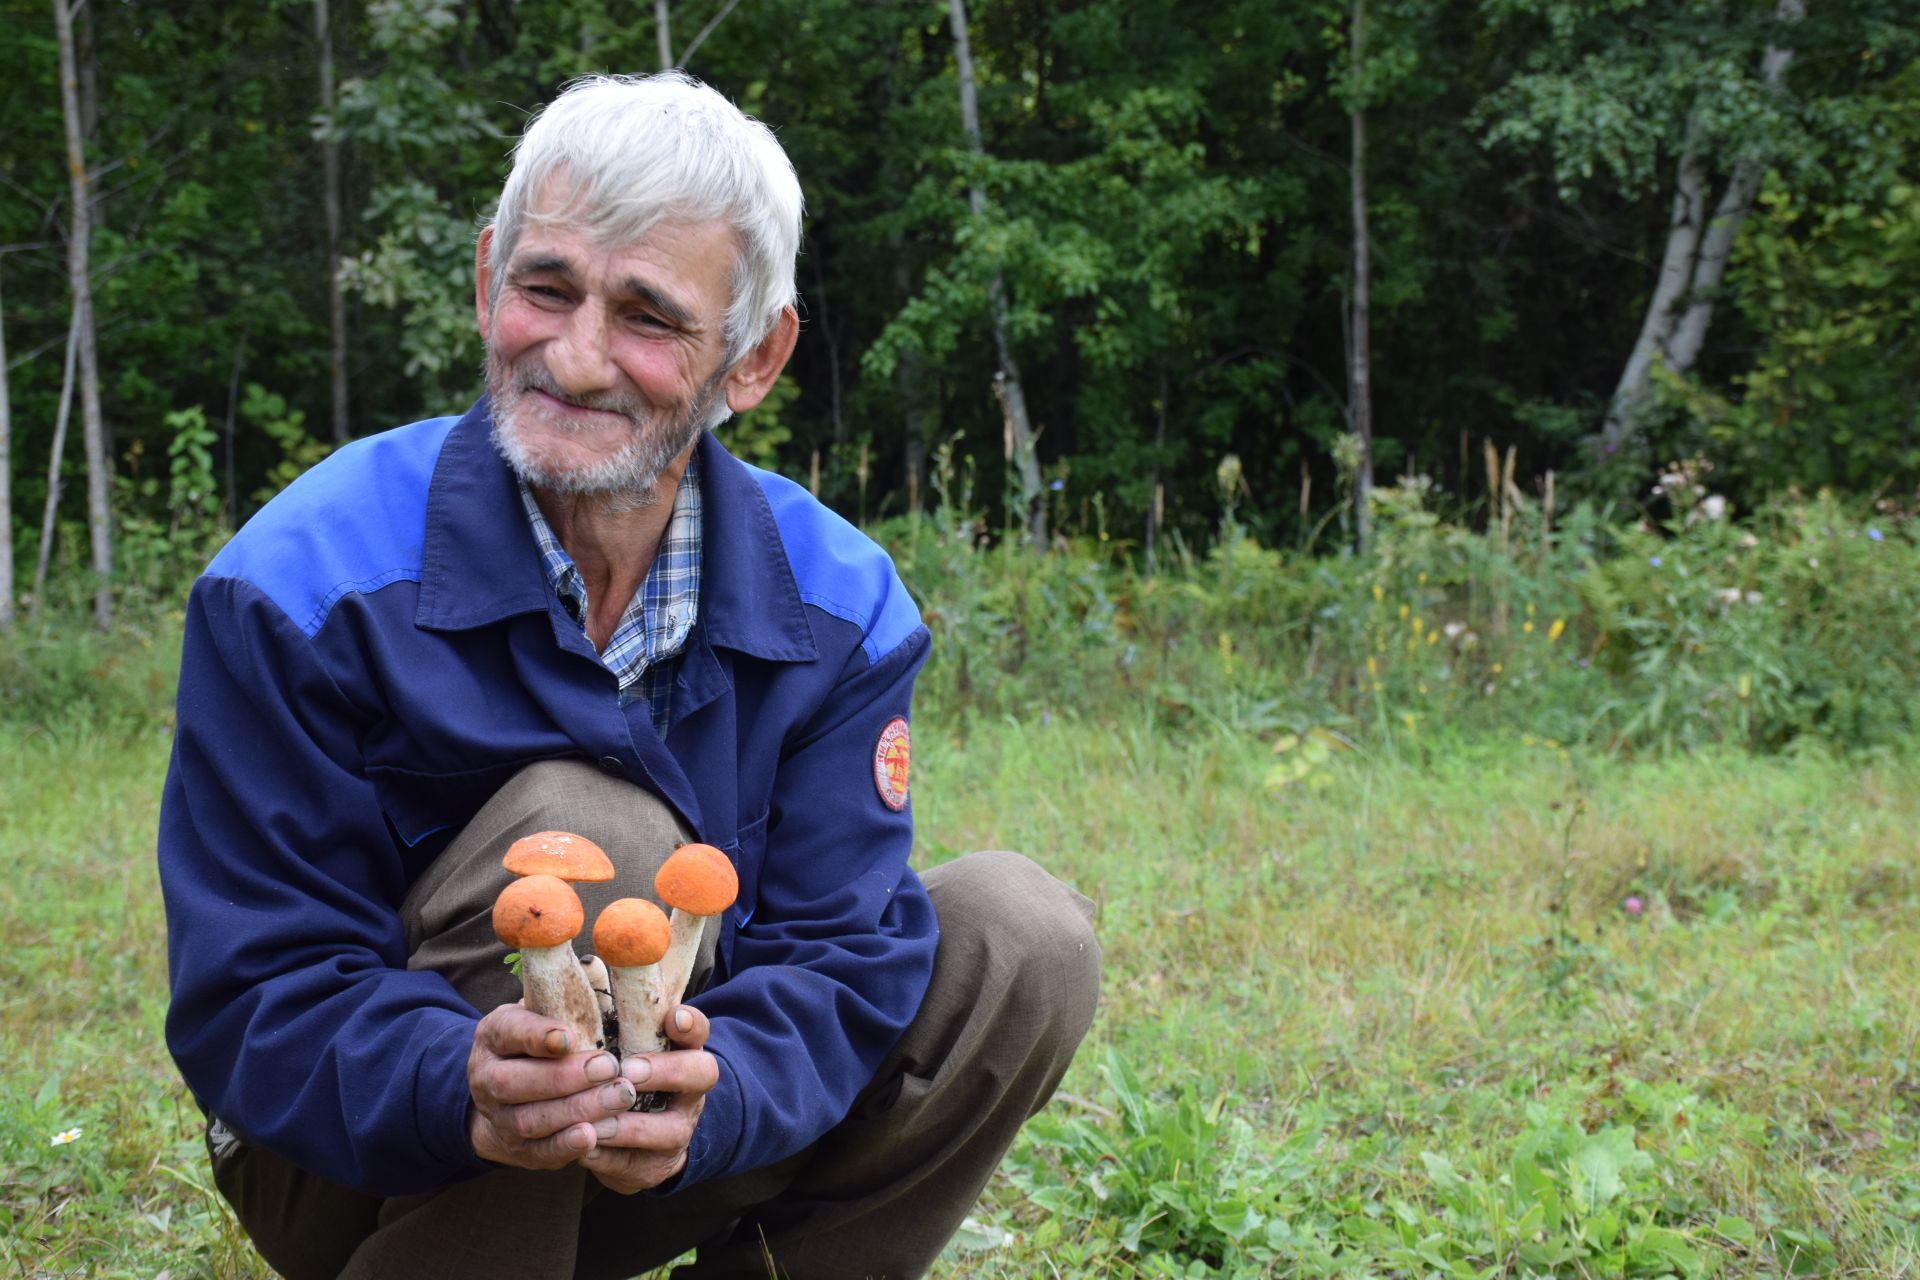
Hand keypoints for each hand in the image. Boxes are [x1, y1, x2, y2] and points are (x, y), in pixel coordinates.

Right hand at [466, 1004, 638, 1169]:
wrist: (506, 1097)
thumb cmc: (540, 1042)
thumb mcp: (543, 1011)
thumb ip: (568, 993)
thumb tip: (597, 964)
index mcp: (493, 1035)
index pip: (509, 1032)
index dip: (536, 1036)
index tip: (568, 1036)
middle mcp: (486, 1077)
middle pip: (514, 1083)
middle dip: (564, 1077)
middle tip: (609, 1067)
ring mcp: (499, 1117)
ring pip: (530, 1120)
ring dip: (576, 1110)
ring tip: (617, 1097)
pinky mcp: (517, 1150)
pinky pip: (539, 1152)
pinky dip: (566, 1146)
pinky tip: (594, 1135)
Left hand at [580, 1004, 718, 1193]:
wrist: (634, 1138)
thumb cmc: (619, 1072)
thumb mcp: (618, 1040)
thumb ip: (609, 1007)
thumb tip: (588, 963)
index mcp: (681, 1050)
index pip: (697, 1029)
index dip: (690, 1023)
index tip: (672, 1017)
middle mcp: (689, 1089)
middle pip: (700, 1074)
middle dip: (666, 1072)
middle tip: (629, 1072)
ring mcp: (678, 1129)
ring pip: (670, 1130)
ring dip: (633, 1127)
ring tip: (599, 1123)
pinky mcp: (656, 1165)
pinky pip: (638, 1166)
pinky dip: (610, 1159)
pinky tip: (585, 1149)